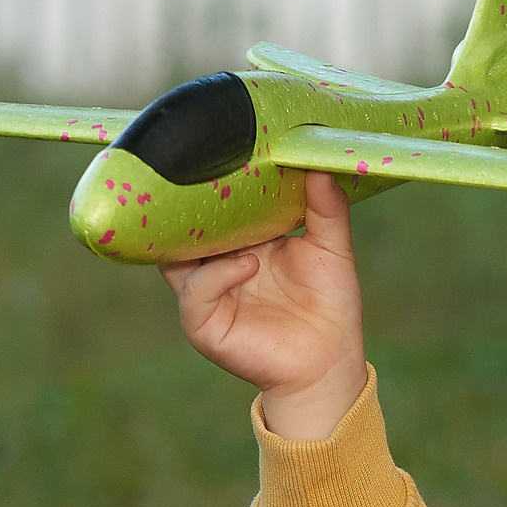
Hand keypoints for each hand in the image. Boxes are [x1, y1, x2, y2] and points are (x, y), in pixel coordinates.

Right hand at [160, 171, 366, 439]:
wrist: (329, 364)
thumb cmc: (329, 307)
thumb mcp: (332, 249)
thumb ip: (326, 208)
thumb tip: (318, 162)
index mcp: (239, 240)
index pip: (209, 203)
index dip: (208, 177)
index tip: (221, 142)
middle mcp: (214, 263)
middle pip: (180, 224)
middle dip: (184, 197)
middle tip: (200, 160)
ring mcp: (205, 293)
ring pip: (174, 254)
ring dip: (193, 232)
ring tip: (222, 209)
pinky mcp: (204, 324)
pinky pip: (196, 291)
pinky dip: (218, 273)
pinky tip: (248, 263)